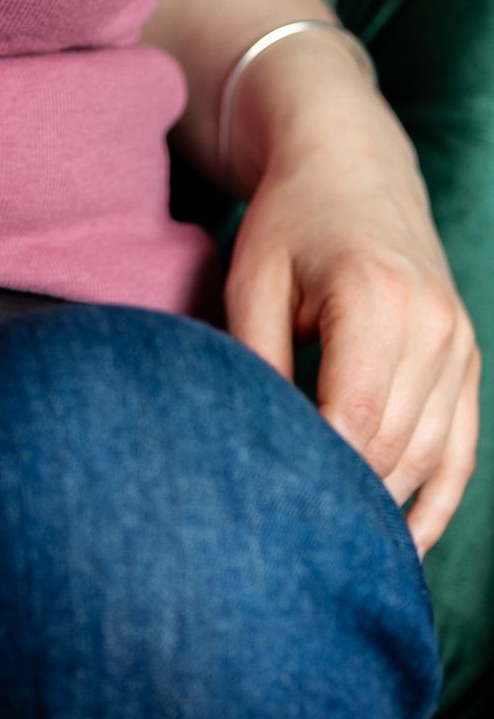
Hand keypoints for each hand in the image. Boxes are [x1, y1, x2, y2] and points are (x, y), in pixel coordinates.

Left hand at [224, 97, 480, 556]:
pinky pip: (462, 451)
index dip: (317, 471)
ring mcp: (458, 344)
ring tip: (339, 554)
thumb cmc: (288, 222)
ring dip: (389, 507)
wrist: (350, 164)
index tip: (274, 508)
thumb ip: (256, 362)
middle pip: (394, 446)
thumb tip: (255, 449)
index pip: (354, 419)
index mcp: (376, 299)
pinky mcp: (466, 359)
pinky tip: (407, 544)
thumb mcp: (253, 280)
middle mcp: (431, 325)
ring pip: (430, 457)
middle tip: (293, 540)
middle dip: (346, 496)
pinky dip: (438, 501)